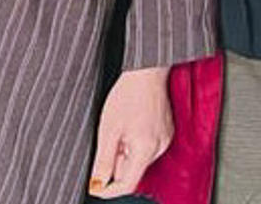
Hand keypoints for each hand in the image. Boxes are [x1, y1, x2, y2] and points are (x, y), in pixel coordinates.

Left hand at [87, 66, 172, 196]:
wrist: (147, 71)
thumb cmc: (128, 94)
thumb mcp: (107, 130)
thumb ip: (103, 161)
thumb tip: (97, 183)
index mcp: (145, 149)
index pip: (126, 185)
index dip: (107, 189)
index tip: (94, 185)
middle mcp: (160, 147)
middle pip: (132, 171)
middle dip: (116, 162)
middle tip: (108, 140)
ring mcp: (165, 139)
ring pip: (138, 159)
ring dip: (125, 152)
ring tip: (120, 128)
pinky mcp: (166, 131)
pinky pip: (147, 147)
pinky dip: (135, 142)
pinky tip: (131, 124)